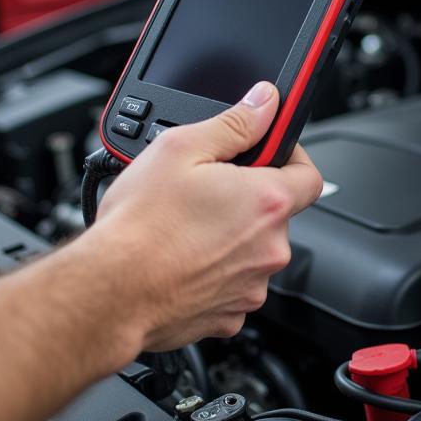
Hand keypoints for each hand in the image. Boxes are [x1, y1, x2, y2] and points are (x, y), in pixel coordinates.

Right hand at [80, 81, 322, 363]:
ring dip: (229, 236)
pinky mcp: (230, 316)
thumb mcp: (180, 149)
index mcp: (266, 202)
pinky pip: (231, 283)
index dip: (289, 158)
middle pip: (275, 213)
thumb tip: (265, 103)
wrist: (111, 294)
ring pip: (251, 250)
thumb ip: (233, 123)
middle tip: (203, 190)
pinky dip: (213, 271)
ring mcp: (251, 286)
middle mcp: (269, 249)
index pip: (309, 174)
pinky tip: (181, 259)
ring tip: (184, 227)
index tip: (264, 153)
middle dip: (245, 198)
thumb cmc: (139, 227)